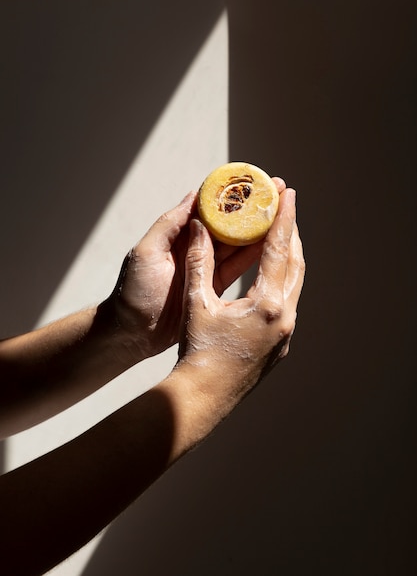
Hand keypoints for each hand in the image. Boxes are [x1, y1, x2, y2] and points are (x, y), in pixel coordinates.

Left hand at [106, 177, 286, 362]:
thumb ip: (169, 225)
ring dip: (257, 230)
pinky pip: (236, 269)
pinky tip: (271, 245)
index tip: (251, 181)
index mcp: (176, 235)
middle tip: (277, 192)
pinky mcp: (212, 288)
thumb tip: (193, 195)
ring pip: (235, 245)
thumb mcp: (146, 253)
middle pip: (227, 224)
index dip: (229, 194)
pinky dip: (252, 257)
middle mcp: (192, 248)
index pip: (206, 208)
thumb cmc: (132, 292)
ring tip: (282, 214)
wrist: (132, 334)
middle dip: (250, 208)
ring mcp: (204, 268)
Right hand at [177, 187, 304, 402]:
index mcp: (267, 305)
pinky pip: (288, 304)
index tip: (287, 193)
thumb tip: (198, 226)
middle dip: (291, 234)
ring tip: (279, 237)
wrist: (204, 396)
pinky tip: (269, 277)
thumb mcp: (197, 302)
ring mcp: (286, 334)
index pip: (279, 250)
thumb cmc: (197, 350)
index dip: (283, 218)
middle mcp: (285, 318)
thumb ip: (199, 261)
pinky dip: (282, 283)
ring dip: (289, 259)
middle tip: (285, 208)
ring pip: (294, 286)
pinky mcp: (281, 345)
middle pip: (296, 265)